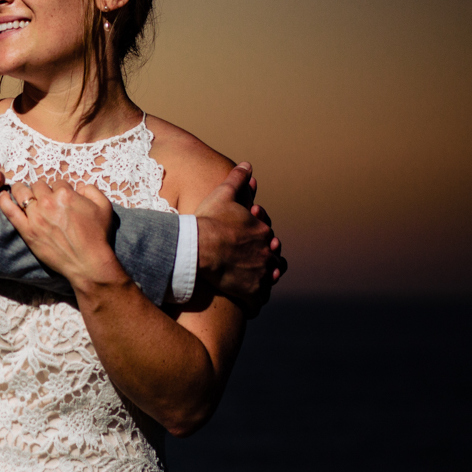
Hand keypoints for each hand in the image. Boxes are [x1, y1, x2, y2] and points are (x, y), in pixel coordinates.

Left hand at [0, 180, 125, 290]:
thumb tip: (79, 186)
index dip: (60, 189)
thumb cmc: (97, 235)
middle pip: (38, 186)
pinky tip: (1, 195)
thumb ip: (92, 190)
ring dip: (22, 190)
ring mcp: (35, 216)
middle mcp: (48, 202)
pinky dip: (3, 201)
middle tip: (43, 197)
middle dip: (41, 189)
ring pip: (22, 193)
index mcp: (66, 194)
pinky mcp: (27, 231)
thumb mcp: (104, 206)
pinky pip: (9, 211)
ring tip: (22, 192)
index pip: (57, 182)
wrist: (88, 262)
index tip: (60, 197)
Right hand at [195, 162, 285, 316]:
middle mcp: (266, 253)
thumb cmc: (209, 220)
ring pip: (269, 280)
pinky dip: (254, 304)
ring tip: (255, 284)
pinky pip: (257, 303)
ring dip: (264, 282)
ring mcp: (260, 274)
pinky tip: (249, 306)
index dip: (259, 239)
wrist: (198, 248)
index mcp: (262, 231)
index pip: (268, 236)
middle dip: (266, 261)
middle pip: (273, 259)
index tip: (248, 242)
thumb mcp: (224, 195)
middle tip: (254, 265)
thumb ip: (238, 180)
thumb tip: (248, 165)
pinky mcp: (251, 292)